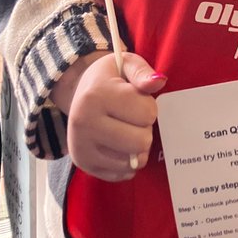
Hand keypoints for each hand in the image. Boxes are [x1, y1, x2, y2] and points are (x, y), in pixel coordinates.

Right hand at [66, 52, 167, 181]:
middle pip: (141, 142)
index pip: (147, 113)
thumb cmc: (110, 77)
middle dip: (144, 129)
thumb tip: (159, 82)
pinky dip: (127, 162)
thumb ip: (143, 73)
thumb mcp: (126, 64)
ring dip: (137, 147)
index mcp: (96, 95)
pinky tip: (118, 145)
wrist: (79, 91)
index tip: (137, 99)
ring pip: (132, 161)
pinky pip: (122, 174)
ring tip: (125, 130)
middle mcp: (84, 123)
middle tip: (132, 118)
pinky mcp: (82, 164)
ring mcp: (81, 146)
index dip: (149, 106)